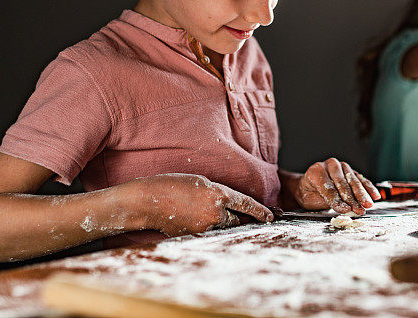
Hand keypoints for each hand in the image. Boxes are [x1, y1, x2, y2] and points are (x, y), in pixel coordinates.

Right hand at [127, 173, 272, 236]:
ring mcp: (206, 227)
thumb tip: (229, 204)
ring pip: (222, 226)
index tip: (270, 217)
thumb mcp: (200, 181)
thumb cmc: (171, 185)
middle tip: (224, 212)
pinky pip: (209, 232)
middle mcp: (215, 212)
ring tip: (198, 211)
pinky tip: (191, 218)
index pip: (246, 203)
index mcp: (219, 194)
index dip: (260, 211)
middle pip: (236, 219)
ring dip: (219, 222)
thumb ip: (218, 193)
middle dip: (235, 216)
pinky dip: (206, 227)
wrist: (147, 201)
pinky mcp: (195, 236)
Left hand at [294, 158, 380, 215]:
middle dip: (352, 199)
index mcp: (316, 171)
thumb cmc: (309, 194)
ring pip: (353, 181)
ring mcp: (341, 166)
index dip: (337, 200)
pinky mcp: (350, 170)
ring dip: (362, 194)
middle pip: (343, 184)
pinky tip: (375, 196)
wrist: (309, 186)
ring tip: (368, 205)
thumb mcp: (310, 200)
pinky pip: (360, 179)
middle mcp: (330, 165)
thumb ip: (325, 201)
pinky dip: (368, 188)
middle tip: (359, 210)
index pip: (329, 188)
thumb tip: (344, 208)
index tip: (345, 210)